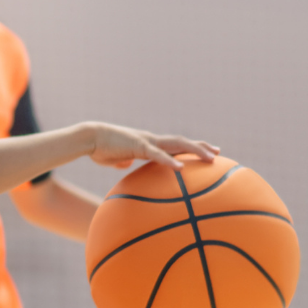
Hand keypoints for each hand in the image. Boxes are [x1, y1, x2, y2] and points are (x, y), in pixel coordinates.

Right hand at [81, 122, 219, 170]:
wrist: (89, 138)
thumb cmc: (99, 148)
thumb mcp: (114, 158)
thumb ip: (123, 161)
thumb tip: (125, 165)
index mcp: (148, 144)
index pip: (175, 145)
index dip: (191, 148)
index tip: (206, 152)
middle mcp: (152, 140)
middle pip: (182, 142)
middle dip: (201, 147)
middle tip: (218, 152)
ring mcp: (147, 141)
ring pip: (177, 144)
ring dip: (196, 150)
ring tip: (211, 157)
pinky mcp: (139, 146)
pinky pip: (158, 154)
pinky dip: (170, 161)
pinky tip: (181, 169)